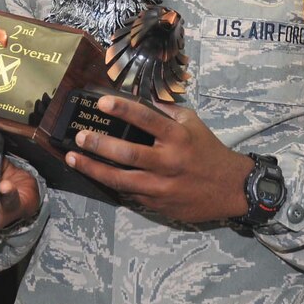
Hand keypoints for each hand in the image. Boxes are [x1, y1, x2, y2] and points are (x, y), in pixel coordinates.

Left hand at [65, 95, 253, 222]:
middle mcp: (168, 162)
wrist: (230, 189)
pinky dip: (111, 183)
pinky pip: (129, 193)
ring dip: (93, 168)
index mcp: (177, 137)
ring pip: (121, 179)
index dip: (122, 109)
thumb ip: (167, 111)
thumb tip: (140, 98)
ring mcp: (161, 186)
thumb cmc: (209, 151)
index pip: (146, 118)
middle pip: (127, 153)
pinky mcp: (157, 204)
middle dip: (100, 144)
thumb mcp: (193, 124)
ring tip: (73, 158)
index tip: (102, 102)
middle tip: (80, 136)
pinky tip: (94, 174)